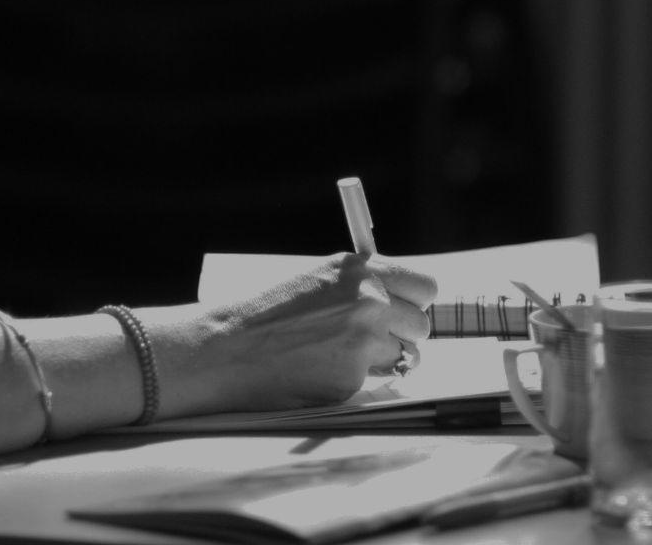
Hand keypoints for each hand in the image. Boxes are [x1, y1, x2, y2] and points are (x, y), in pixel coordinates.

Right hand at [164, 253, 437, 413]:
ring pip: (405, 356)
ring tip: (338, 354)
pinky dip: (352, 379)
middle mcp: (369, 301)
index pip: (426, 286)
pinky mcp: (352, 377)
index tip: (406, 311)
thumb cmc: (265, 313)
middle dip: (404, 335)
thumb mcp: (317, 280)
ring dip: (383, 360)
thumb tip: (403, 305)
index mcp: (360, 270)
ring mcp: (363, 341)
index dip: (417, 302)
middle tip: (375, 339)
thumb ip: (362, 287)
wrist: (226, 347)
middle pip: (422, 324)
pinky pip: (372, 381)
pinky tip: (317, 371)